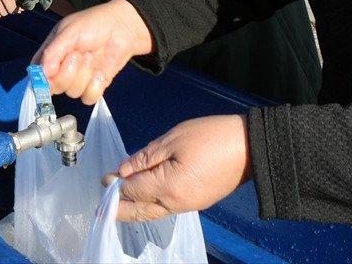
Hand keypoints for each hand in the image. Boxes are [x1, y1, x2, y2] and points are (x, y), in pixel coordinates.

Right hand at [32, 0, 154, 104]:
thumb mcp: (69, 32)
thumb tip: (43, 74)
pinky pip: (88, 97)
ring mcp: (78, 78)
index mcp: (51, 53)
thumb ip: (53, 52)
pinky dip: (95, 85)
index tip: (50, 76)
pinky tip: (101, 71)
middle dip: (67, 72)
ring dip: (84, 74)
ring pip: (72, 92)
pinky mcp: (94, 86)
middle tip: (78, 54)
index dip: (40, 79)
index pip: (37, 73)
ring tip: (92, 56)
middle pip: (54, 86)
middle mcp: (61, 68)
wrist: (123, 28)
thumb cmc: (94, 24)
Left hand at [114, 114, 251, 221]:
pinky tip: (145, 198)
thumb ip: (146, 157)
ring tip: (119, 204)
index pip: (132, 191)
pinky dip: (151, 206)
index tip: (104, 178)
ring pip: (154, 213)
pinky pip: (167, 208)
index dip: (116, 185)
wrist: (249, 147)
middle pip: (140, 211)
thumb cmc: (210, 137)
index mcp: (167, 187)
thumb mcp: (173, 139)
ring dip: (135, 209)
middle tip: (102, 204)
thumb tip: (123, 170)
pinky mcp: (197, 202)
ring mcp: (188, 205)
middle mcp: (175, 203)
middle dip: (119, 208)